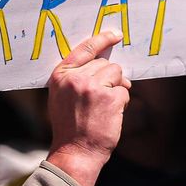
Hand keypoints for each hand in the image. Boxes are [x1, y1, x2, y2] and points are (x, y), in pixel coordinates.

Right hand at [45, 32, 130, 185]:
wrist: (75, 151)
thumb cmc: (70, 126)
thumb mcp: (62, 97)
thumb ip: (75, 77)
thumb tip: (101, 60)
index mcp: (60, 75)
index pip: (85, 48)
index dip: (103, 39)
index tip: (116, 34)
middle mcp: (75, 78)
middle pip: (105, 63)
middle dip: (110, 77)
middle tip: (102, 98)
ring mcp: (93, 86)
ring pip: (117, 74)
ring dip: (118, 88)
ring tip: (105, 107)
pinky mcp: (109, 97)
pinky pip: (124, 90)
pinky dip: (122, 102)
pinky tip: (110, 114)